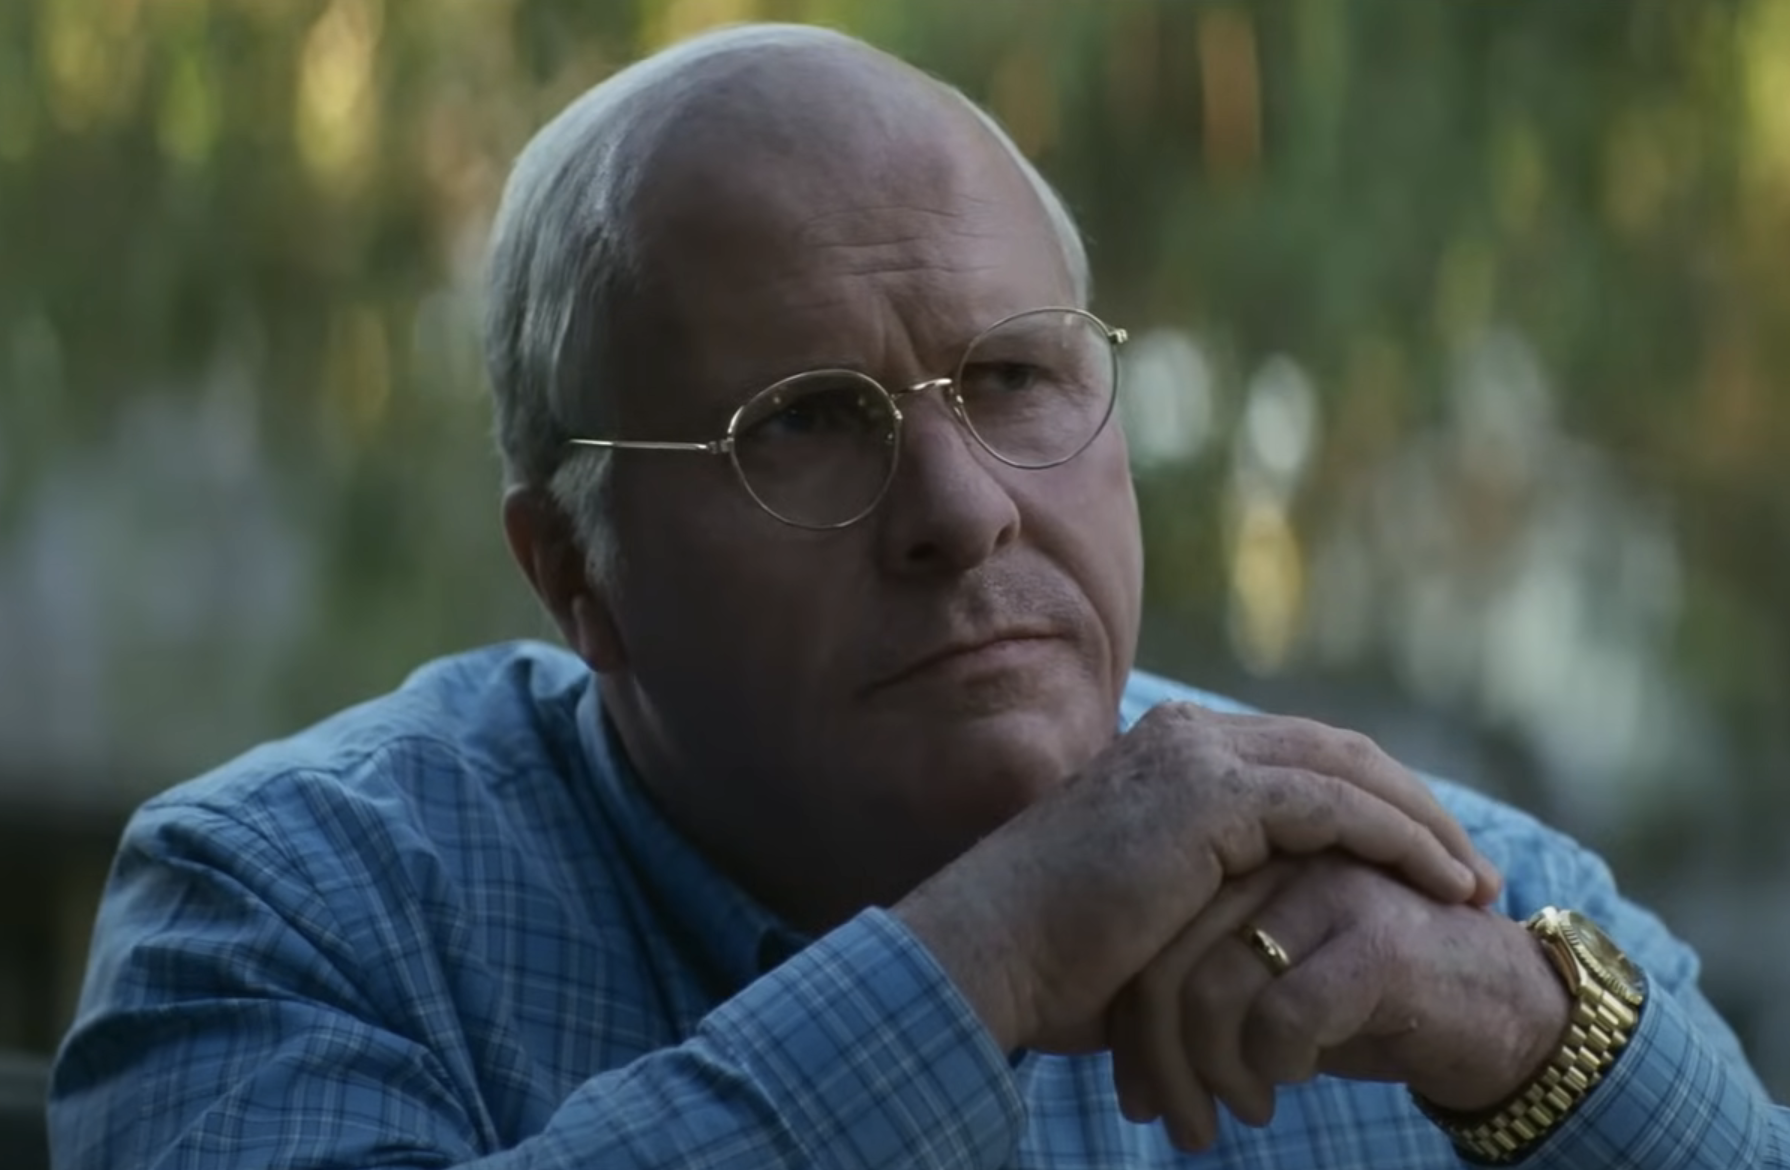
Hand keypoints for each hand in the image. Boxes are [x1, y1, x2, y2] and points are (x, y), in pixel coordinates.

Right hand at [894, 704, 1502, 1053]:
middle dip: (1414, 806)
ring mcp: (1198, 756)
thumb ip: (1204, 884)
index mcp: (1168, 750)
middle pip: (1337, 751)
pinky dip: (1401, 840)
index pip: (1297, 758)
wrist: (990, 955)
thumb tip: (1256, 924)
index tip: (1424, 858)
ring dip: (1426, 825)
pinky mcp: (1213, 796)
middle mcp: (1186, 736)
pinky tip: (1443, 882)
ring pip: (1350, 770)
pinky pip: (1338, 807)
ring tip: (1477, 884)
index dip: (1371, 801)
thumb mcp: (1146, 902)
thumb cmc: (1054, 956)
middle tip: (1472, 868)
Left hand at [1107, 852, 1566, 1152]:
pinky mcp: (1377, 938)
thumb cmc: (1363, 1004)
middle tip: (1166, 1122)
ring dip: (1213, 1073)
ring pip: (1215, 987)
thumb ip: (1200, 979)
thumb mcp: (1266, 984)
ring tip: (1236, 1115)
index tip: (1136, 1096)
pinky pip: (1284, 1012)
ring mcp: (1328, 887)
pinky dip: (1273, 1063)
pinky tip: (1288, 1083)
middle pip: (1169, 959)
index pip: (1149, 934)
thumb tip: (1118, 1045)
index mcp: (1242, 852)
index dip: (1134, 1024)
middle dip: (1159, 1057)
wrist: (1498, 1015)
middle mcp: (1277, 856)